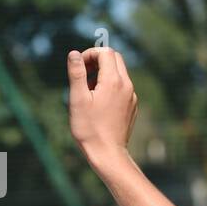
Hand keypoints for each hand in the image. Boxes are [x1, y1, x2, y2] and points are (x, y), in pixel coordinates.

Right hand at [66, 47, 136, 167]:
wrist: (108, 153)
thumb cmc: (89, 128)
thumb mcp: (77, 99)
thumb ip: (76, 73)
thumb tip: (74, 54)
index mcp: (114, 81)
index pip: (105, 52)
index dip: (90, 54)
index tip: (79, 67)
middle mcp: (127, 85)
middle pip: (115, 59)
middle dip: (97, 61)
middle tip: (83, 76)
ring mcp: (132, 97)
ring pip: (119, 73)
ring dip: (103, 75)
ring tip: (88, 93)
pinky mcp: (132, 106)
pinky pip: (122, 88)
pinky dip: (110, 87)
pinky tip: (98, 105)